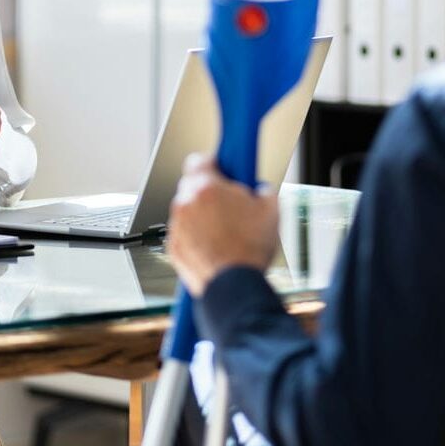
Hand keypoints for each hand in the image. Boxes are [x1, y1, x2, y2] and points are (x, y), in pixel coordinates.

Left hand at [166, 153, 278, 295]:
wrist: (234, 286)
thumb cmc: (249, 251)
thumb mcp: (271, 210)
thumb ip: (263, 190)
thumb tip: (260, 190)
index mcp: (207, 188)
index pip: (199, 159)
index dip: (213, 163)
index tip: (221, 168)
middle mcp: (186, 204)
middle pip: (192, 186)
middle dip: (209, 193)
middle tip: (229, 205)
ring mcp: (177, 226)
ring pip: (187, 212)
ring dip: (202, 217)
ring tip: (225, 233)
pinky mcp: (173, 248)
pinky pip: (183, 234)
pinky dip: (195, 238)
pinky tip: (215, 247)